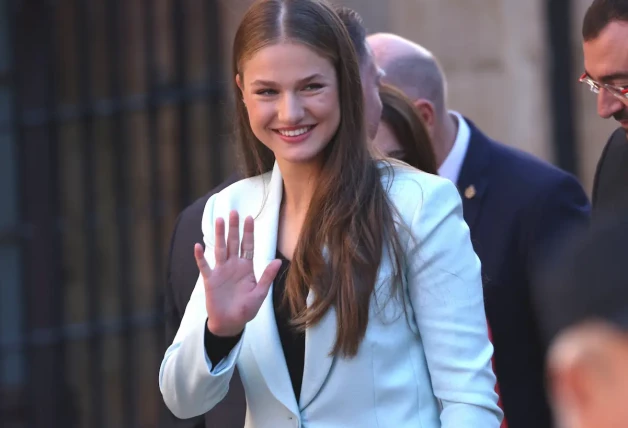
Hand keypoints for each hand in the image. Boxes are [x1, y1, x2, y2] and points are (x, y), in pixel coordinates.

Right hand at [195, 210, 281, 336]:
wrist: (230, 323)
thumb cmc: (246, 310)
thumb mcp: (259, 293)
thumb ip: (267, 277)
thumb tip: (278, 261)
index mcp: (246, 268)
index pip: (248, 246)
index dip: (249, 232)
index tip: (249, 218)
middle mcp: (233, 266)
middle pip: (234, 243)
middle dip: (234, 228)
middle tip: (233, 212)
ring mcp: (221, 271)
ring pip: (220, 249)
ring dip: (219, 235)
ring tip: (219, 220)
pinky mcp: (210, 280)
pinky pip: (204, 266)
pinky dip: (200, 257)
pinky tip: (197, 246)